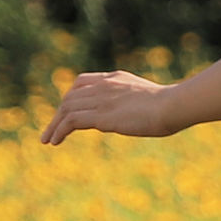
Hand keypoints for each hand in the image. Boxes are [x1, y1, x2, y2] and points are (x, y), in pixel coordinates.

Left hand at [41, 71, 177, 144]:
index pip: (83, 82)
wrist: (173, 105)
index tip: (67, 110)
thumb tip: (138, 116)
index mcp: (116, 78)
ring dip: (54, 125)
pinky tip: (55, 142)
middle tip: (51, 129)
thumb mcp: (152, 99)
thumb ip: (138, 104)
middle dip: (58, 113)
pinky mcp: (100, 115)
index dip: (71, 96)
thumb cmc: (173, 106)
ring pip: (66, 108)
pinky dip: (59, 131)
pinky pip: (70, 121)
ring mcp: (101, 99)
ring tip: (47, 139)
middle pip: (70, 96)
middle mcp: (104, 85)